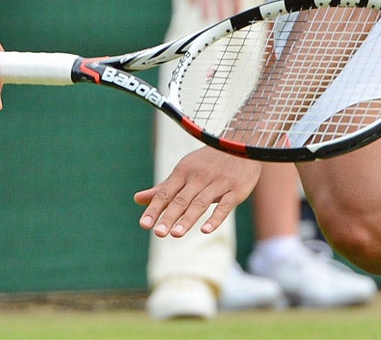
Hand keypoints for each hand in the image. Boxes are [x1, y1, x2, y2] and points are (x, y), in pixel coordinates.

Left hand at [134, 147, 261, 236]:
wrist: (243, 145)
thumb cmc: (208, 163)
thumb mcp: (184, 171)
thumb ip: (163, 188)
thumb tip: (137, 199)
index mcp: (184, 171)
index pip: (166, 192)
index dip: (155, 208)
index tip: (144, 225)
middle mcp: (200, 176)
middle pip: (182, 199)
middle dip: (170, 216)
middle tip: (158, 233)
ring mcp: (219, 182)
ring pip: (201, 202)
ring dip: (188, 218)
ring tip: (175, 234)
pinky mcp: (237, 189)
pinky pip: (225, 205)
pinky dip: (216, 218)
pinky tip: (205, 230)